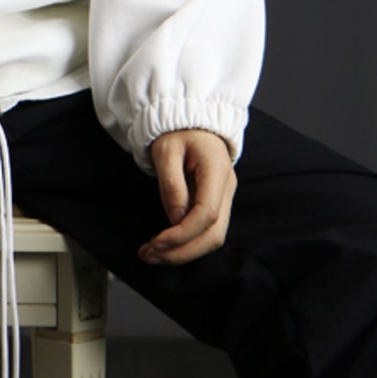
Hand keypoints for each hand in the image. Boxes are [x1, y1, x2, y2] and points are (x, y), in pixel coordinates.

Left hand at [138, 129, 235, 266]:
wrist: (191, 121)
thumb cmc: (178, 131)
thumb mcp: (166, 149)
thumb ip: (171, 184)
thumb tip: (175, 219)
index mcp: (217, 170)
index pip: (207, 214)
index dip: (182, 234)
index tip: (157, 242)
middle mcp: (226, 188)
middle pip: (214, 234)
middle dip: (182, 251)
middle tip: (150, 256)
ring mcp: (224, 197)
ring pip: (212, 237)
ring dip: (183, 252)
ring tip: (152, 254)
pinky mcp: (215, 203)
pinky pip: (206, 231)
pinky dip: (186, 243)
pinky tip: (164, 245)